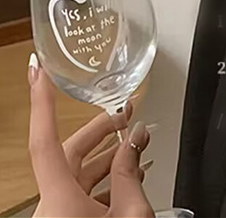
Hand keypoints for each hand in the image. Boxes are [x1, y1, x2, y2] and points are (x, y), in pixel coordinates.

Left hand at [28, 53, 154, 216]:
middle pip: (69, 153)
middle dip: (101, 130)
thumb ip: (130, 173)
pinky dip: (106, 179)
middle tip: (126, 111)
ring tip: (138, 143)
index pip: (45, 140)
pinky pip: (82, 193)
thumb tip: (135, 138)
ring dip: (108, 156)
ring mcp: (57, 216)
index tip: (37, 71)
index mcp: (59, 199)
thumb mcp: (130, 215)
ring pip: (77, 174)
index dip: (41, 102)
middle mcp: (51, 206)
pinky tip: (131, 173)